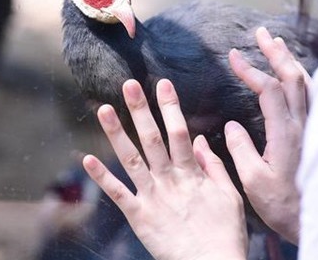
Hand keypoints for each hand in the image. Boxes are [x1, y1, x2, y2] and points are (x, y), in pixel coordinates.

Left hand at [83, 79, 247, 259]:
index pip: (179, 132)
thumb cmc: (224, 233)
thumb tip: (200, 141)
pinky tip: (87, 159)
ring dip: (116, 134)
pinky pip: (117, 194)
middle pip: (151, 139)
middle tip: (129, 85)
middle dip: (141, 110)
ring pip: (131, 160)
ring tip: (103, 110)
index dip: (170, 107)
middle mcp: (168, 181)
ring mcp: (151, 197)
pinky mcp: (138, 217)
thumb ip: (213, 166)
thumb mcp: (229, 195)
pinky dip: (102, 177)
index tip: (162, 84)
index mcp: (191, 174)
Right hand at [225, 26, 309, 243]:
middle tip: (261, 33)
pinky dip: (302, 76)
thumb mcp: (254, 182)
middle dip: (275, 52)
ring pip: (307, 83)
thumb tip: (232, 125)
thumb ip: (241, 150)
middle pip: (293, 77)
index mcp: (285, 133)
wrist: (316, 220)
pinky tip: (296, 75)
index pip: (268, 90)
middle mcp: (304, 124)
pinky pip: (314, 94)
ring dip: (290, 60)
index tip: (232, 56)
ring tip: (277, 43)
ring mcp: (314, 127)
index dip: (250, 70)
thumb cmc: (285, 205)